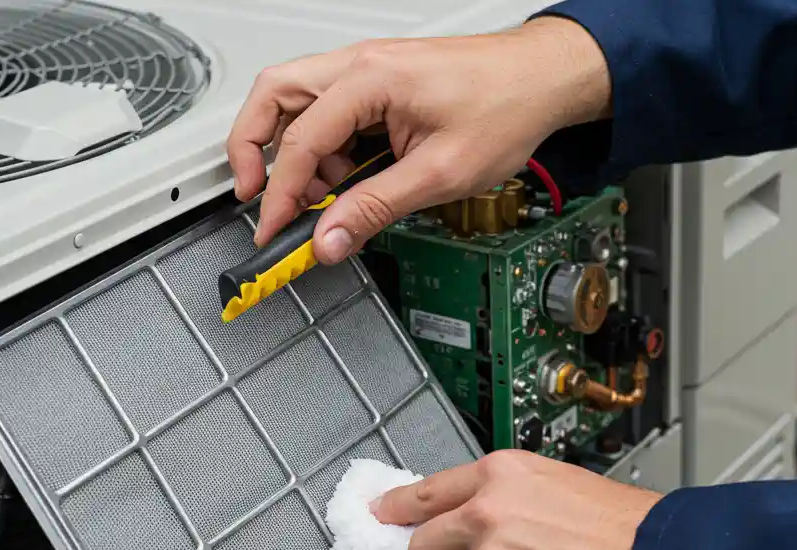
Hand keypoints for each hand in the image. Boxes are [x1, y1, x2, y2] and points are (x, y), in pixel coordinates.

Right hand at [226, 17, 611, 263]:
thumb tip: (330, 239)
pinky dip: (324, 145)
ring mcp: (366, 69)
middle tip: (258, 196)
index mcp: (372, 79)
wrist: (543, 79)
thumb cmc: (507, 107)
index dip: (281, 195)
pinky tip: (349, 177)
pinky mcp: (377, 82)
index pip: (301, 141)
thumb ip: (375, 209)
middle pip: (273, 97)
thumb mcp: (440, 174)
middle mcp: (360, 64)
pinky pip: (327, 109)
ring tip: (324, 193)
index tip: (274, 231)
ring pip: (295, 101)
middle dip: (254, 150)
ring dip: (294, 150)